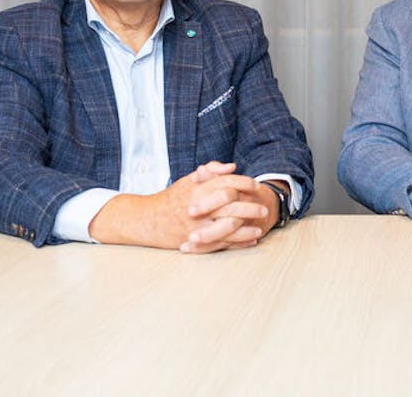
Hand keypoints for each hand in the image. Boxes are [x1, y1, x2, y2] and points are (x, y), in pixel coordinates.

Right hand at [88, 161, 276, 252]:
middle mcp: (198, 208)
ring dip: (246, 228)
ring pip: (228, 227)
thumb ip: (210, 171)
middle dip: (250, 207)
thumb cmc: (171, 199)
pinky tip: (250, 240)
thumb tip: (232, 167)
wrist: (147, 221)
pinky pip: (221, 243)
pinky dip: (238, 243)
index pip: (227, 183)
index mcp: (197, 189)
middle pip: (231, 206)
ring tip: (260, 227)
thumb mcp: (188, 180)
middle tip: (264, 207)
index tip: (256, 185)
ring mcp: (197, 226)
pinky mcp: (196, 242)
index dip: (244, 183)